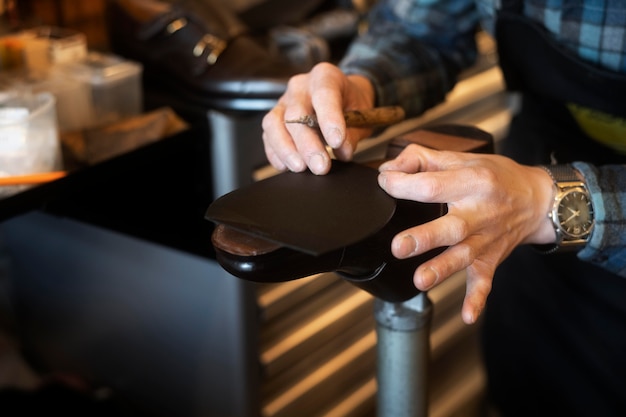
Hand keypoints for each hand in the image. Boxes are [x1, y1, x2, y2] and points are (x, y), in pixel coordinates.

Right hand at [262, 62, 375, 174]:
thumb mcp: (362, 115)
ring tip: (301, 168)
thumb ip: (353, 133)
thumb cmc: (351, 105)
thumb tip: (343, 151)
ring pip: (274, 124)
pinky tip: (287, 167)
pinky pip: (268, 136)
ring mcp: (283, 102)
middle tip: (320, 166)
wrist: (342, 100)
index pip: (324, 94)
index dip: (329, 119)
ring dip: (286, 149)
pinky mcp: (274, 119)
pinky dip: (275, 153)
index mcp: (325, 76)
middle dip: (307, 144)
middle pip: (296, 114)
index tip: (337, 142)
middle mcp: (300, 87)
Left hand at [377, 144, 556, 323]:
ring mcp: (485, 239)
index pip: (432, 186)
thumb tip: (389, 168)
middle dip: (424, 238)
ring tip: (420, 280)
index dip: (403, 185)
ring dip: (441, 269)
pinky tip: (468, 315)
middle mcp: (480, 213)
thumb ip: (422, 158)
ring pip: (462, 256)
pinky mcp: (490, 259)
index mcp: (472, 182)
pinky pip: (485, 281)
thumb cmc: (496, 177)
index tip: (383, 184)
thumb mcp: (464, 157)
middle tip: (398, 246)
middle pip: (450, 227)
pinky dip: (478, 299)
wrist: (539, 200)